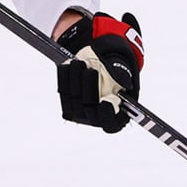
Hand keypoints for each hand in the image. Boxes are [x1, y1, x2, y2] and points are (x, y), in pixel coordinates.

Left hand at [56, 12, 143, 132]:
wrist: (100, 64)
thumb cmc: (116, 70)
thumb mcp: (123, 70)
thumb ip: (122, 76)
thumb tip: (121, 80)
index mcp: (117, 115)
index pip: (110, 124)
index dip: (107, 115)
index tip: (106, 101)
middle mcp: (98, 118)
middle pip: (89, 108)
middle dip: (89, 87)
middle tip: (90, 69)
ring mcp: (81, 114)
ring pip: (74, 100)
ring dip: (75, 79)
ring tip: (79, 62)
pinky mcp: (68, 104)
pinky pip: (63, 93)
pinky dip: (64, 77)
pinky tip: (68, 65)